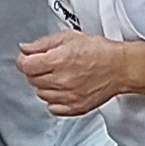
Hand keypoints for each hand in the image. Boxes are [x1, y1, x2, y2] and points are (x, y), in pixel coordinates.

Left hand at [17, 34, 133, 119]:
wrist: (120, 67)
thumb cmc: (99, 51)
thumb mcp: (69, 37)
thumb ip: (43, 44)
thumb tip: (26, 49)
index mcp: (59, 60)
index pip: (25, 66)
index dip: (24, 61)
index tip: (27, 59)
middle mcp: (62, 80)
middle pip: (32, 80)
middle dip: (35, 71)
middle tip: (47, 65)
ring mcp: (68, 96)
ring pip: (41, 94)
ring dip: (45, 85)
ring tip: (59, 76)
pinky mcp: (75, 108)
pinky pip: (53, 108)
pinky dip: (54, 100)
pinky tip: (63, 90)